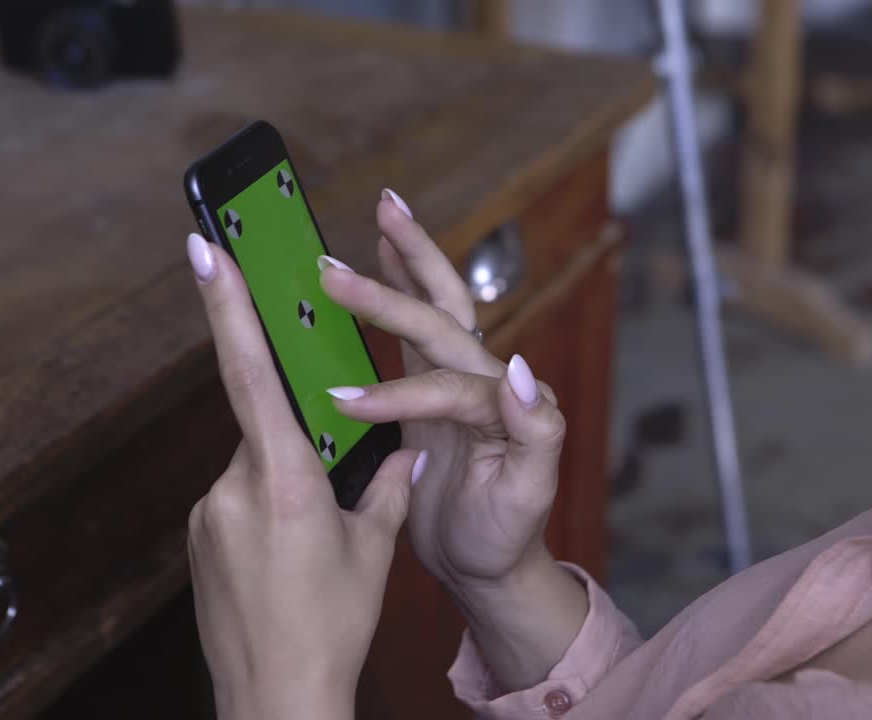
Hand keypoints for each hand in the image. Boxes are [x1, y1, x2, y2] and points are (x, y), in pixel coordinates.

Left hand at [184, 232, 424, 719]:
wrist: (276, 701)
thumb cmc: (333, 627)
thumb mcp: (375, 550)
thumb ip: (388, 487)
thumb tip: (403, 451)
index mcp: (286, 479)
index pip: (249, 371)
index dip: (227, 303)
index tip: (204, 248)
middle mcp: (235, 487)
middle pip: (265, 426)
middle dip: (302, 444)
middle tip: (325, 505)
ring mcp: (209, 515)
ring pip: (254, 466)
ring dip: (285, 486)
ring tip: (310, 552)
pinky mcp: (199, 540)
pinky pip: (236, 499)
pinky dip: (266, 513)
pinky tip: (286, 561)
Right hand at [318, 191, 564, 590]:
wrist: (489, 562)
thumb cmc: (505, 535)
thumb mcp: (528, 494)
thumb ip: (536, 431)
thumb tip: (520, 367)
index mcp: (508, 403)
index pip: (447, 383)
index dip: (396, 393)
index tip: (344, 406)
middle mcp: (487, 380)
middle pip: (442, 318)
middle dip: (391, 290)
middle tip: (335, 268)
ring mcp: (460, 381)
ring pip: (435, 307)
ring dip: (407, 261)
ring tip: (386, 214)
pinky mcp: (434, 391)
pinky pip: (413, 333)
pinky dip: (397, 291)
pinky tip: (380, 263)